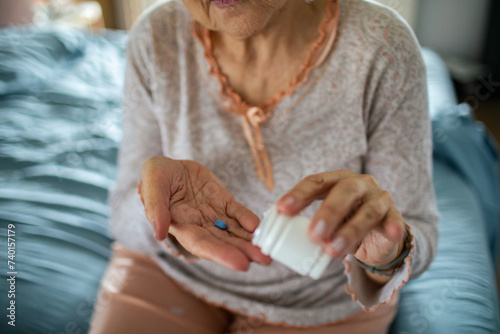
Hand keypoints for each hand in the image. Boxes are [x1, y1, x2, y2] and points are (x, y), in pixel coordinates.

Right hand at [138, 156, 270, 270]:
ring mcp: (213, 214)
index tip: (241, 264)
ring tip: (269, 251)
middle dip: (243, 251)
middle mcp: (199, 225)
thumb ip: (155, 208)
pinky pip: (238, 212)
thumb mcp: (151, 185)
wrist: (170, 165)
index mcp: (181, 226)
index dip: (221, 254)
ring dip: (251, 241)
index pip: (202, 244)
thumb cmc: (156, 176)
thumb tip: (159, 233)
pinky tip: (259, 225)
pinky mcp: (223, 201)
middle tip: (265, 259)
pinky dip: (248, 219)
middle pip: (223, 242)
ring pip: (234, 231)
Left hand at [276, 170, 405, 268]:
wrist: (377, 235)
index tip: (282, 209)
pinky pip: (395, 220)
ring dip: (350, 231)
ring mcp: (379, 198)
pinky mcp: (394, 215)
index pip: (316, 182)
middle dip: (328, 212)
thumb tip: (274, 244)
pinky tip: (390, 232)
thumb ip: (306, 226)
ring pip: (367, 211)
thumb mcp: (325, 221)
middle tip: (313, 234)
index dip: (299, 194)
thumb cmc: (344, 223)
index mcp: (336, 180)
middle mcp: (359, 184)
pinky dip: (393, 226)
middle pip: (344, 191)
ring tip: (333, 250)